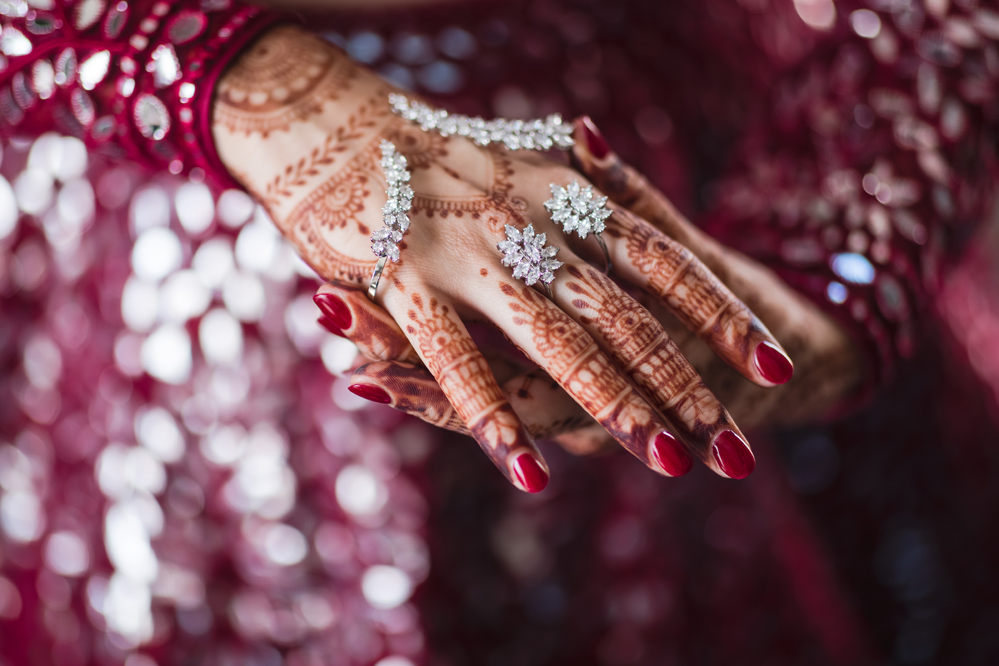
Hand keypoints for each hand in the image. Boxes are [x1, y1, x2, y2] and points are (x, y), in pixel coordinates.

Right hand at [213, 26, 790, 490]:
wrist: (330, 114)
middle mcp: (529, 222)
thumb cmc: (434, 145)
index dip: (719, 315)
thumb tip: (612, 152)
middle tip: (734, 447)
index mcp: (565, 194)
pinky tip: (527, 471)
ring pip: (554, 338)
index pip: (662, 263)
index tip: (773, 367)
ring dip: (610, 402)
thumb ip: (576, 169)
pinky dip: (490, 412)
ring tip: (663, 460)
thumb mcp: (523, 154)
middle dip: (679, 382)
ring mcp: (469, 250)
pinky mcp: (403, 276)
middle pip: (622, 313)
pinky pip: (455, 355)